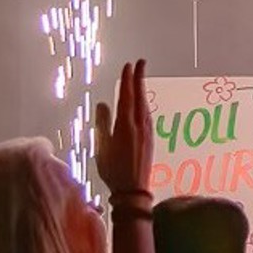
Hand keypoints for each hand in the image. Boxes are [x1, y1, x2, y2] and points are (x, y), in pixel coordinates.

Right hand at [93, 59, 150, 200]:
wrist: (133, 189)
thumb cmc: (113, 170)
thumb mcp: (102, 146)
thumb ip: (103, 123)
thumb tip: (103, 104)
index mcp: (125, 126)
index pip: (127, 97)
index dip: (128, 80)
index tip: (129, 66)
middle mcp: (139, 126)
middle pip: (138, 97)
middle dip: (138, 79)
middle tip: (140, 62)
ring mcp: (147, 131)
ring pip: (144, 105)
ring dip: (142, 89)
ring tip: (140, 77)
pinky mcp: (150, 138)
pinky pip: (147, 114)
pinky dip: (143, 103)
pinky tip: (142, 101)